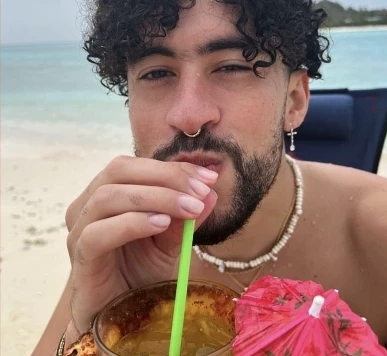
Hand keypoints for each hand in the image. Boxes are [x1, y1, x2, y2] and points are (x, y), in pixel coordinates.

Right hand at [65, 156, 217, 334]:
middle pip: (120, 170)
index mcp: (110, 193)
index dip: (175, 168)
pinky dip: (132, 223)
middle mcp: (88, 204)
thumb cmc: (143, 272)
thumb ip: (186, 217)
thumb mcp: (172, 240)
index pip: (138, 166)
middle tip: (201, 191)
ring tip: (189, 208)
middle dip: (166, 176)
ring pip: (109, 196)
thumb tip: (211, 192)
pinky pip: (98, 232)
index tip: (210, 177)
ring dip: (155, 197)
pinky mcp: (79, 256)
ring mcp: (79, 229)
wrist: (122, 315)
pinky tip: (161, 224)